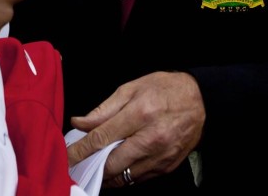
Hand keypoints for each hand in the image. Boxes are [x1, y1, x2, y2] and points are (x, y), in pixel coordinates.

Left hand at [67, 72, 204, 186]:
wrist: (200, 100)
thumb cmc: (164, 89)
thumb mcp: (130, 89)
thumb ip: (103, 110)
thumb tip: (79, 123)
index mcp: (140, 114)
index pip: (102, 138)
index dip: (81, 150)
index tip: (67, 156)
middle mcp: (152, 138)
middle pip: (112, 164)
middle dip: (91, 168)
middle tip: (78, 166)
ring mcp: (162, 156)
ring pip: (126, 176)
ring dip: (107, 176)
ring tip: (94, 169)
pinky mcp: (168, 166)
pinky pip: (140, 178)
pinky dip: (125, 176)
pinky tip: (116, 168)